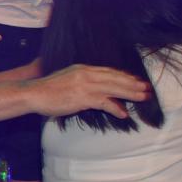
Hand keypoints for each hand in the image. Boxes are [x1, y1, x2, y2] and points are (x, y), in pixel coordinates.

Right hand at [29, 64, 150, 118]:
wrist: (35, 93)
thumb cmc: (47, 90)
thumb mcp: (66, 78)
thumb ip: (81, 81)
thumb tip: (92, 89)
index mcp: (82, 68)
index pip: (108, 71)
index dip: (123, 76)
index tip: (135, 80)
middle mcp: (86, 74)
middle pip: (115, 77)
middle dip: (132, 83)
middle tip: (146, 88)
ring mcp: (85, 85)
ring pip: (114, 88)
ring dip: (130, 93)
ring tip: (143, 97)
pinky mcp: (83, 97)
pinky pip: (105, 102)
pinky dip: (115, 107)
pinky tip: (123, 113)